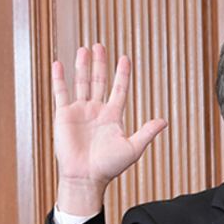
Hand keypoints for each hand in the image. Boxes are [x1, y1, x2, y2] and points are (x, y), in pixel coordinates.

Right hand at [52, 43, 167, 214]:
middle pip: (99, 81)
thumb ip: (147, 132)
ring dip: (83, 66)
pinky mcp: (64, 115)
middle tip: (99, 45)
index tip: (125, 58)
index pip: (119, 89)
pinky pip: (61, 93)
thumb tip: (164, 121)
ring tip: (84, 49)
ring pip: (81, 83)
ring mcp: (80, 111)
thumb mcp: (133, 148)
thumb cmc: (110, 166)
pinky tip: (59, 64)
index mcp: (113, 116)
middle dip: (100, 64)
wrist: (86, 177)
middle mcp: (96, 110)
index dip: (122, 74)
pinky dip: (60, 78)